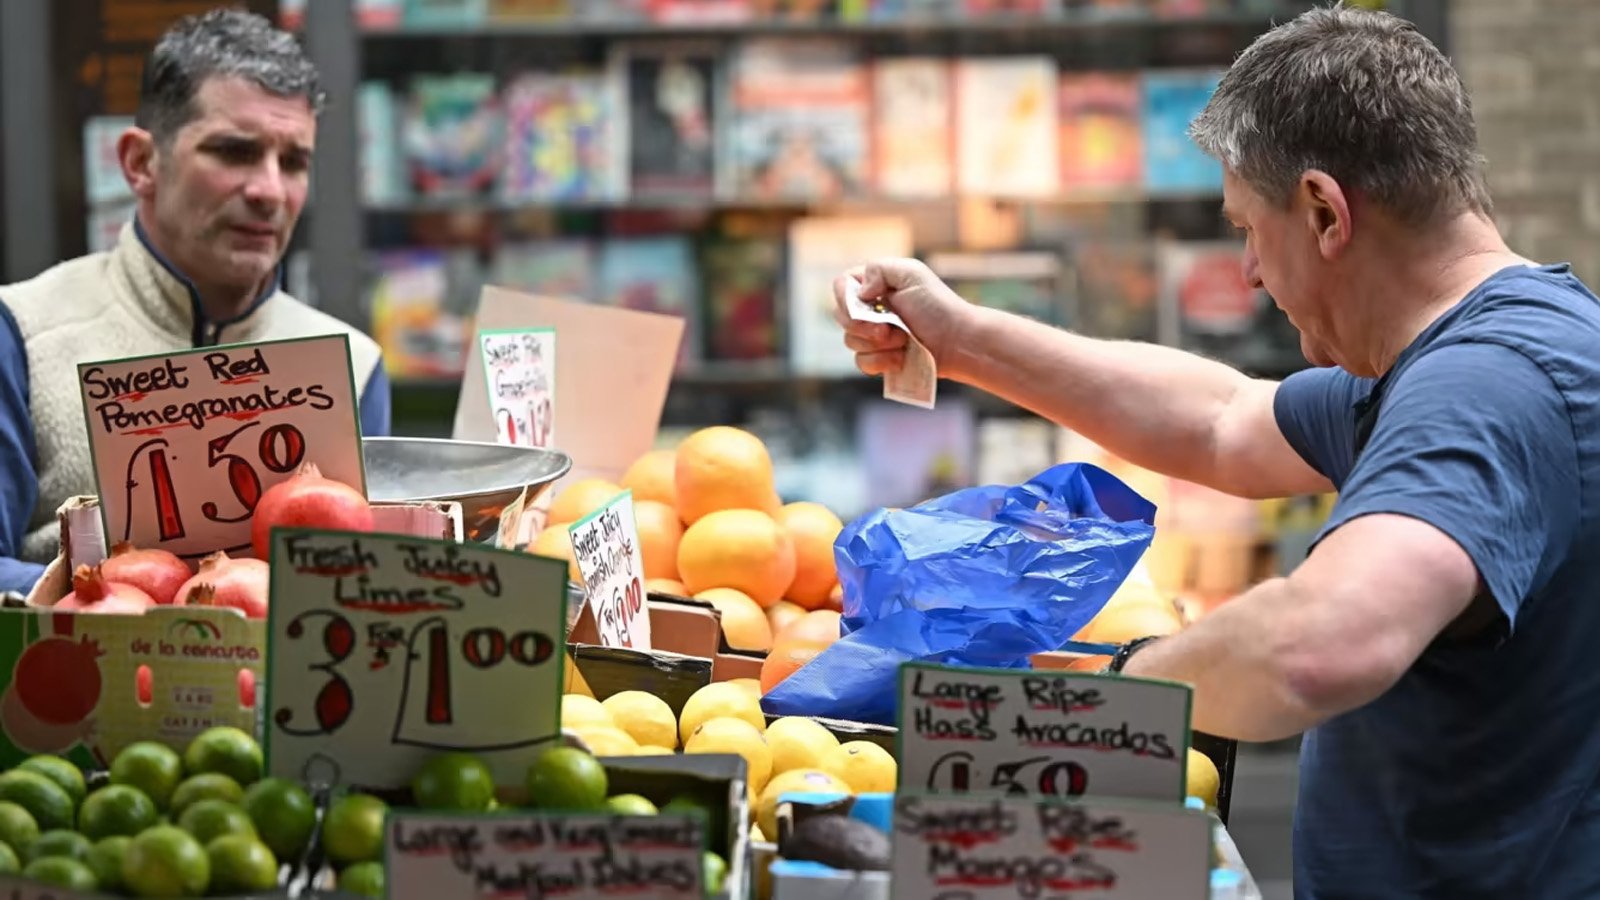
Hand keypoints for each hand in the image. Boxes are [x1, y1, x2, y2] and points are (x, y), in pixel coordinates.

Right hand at [831, 258, 973, 378]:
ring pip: (850, 342)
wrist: (958, 342)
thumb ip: (878, 269)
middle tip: (890, 329)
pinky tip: (901, 358)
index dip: (845, 298)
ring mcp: (874, 335)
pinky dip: (880, 362)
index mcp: (875, 284)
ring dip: (877, 344)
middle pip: (840, 317)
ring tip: (903, 341)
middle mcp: (871, 308)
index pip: (841, 285)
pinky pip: (861, 362)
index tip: (867, 304)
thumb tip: (860, 293)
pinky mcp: (880, 358)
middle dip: (864, 326)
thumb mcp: (911, 274)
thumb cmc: (938, 306)